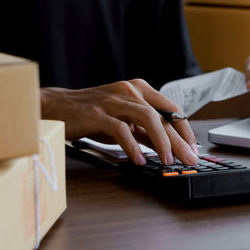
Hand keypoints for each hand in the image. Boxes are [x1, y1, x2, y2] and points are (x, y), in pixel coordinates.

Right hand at [41, 80, 197, 165]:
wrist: (56, 107)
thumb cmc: (92, 114)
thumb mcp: (124, 121)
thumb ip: (145, 131)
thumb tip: (168, 148)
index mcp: (139, 89)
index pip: (171, 108)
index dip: (184, 129)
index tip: (193, 147)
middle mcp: (130, 90)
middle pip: (162, 115)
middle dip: (179, 140)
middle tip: (189, 158)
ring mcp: (113, 100)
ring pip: (146, 117)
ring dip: (161, 141)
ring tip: (167, 160)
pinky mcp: (97, 113)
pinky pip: (120, 129)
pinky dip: (132, 146)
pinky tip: (138, 160)